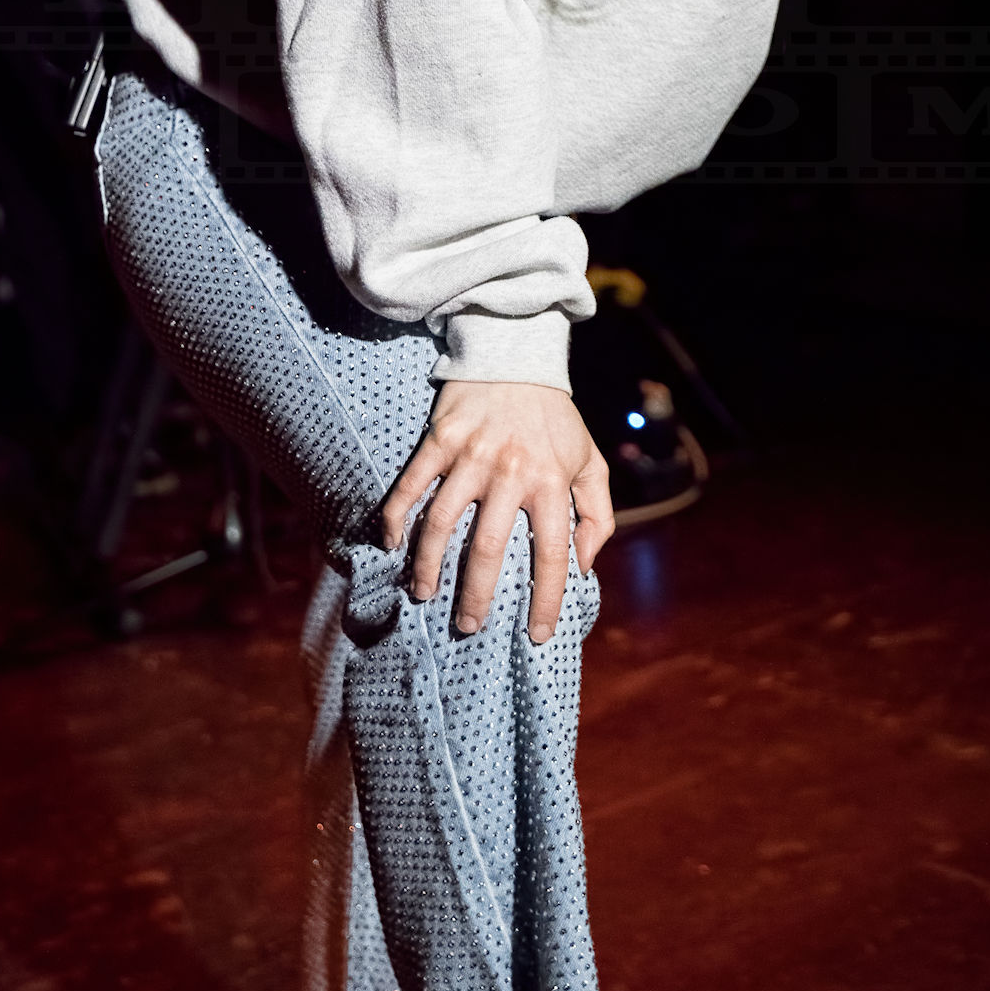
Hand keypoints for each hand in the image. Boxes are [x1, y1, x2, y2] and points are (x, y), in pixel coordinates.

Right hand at [382, 379, 613, 642]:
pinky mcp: (439, 440)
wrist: (516, 355)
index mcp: (552, 480)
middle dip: (476, 595)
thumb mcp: (590, 460)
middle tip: (469, 626)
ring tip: (424, 594)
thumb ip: (597, 513)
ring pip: (440, 523)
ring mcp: (471, 456)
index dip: (546, 599)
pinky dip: (395, 517)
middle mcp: (510, 472)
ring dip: (428, 565)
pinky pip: (410, 486)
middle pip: (487, 548)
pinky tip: (391, 544)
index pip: (552, 552)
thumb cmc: (555, 419)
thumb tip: (584, 565)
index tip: (537, 634)